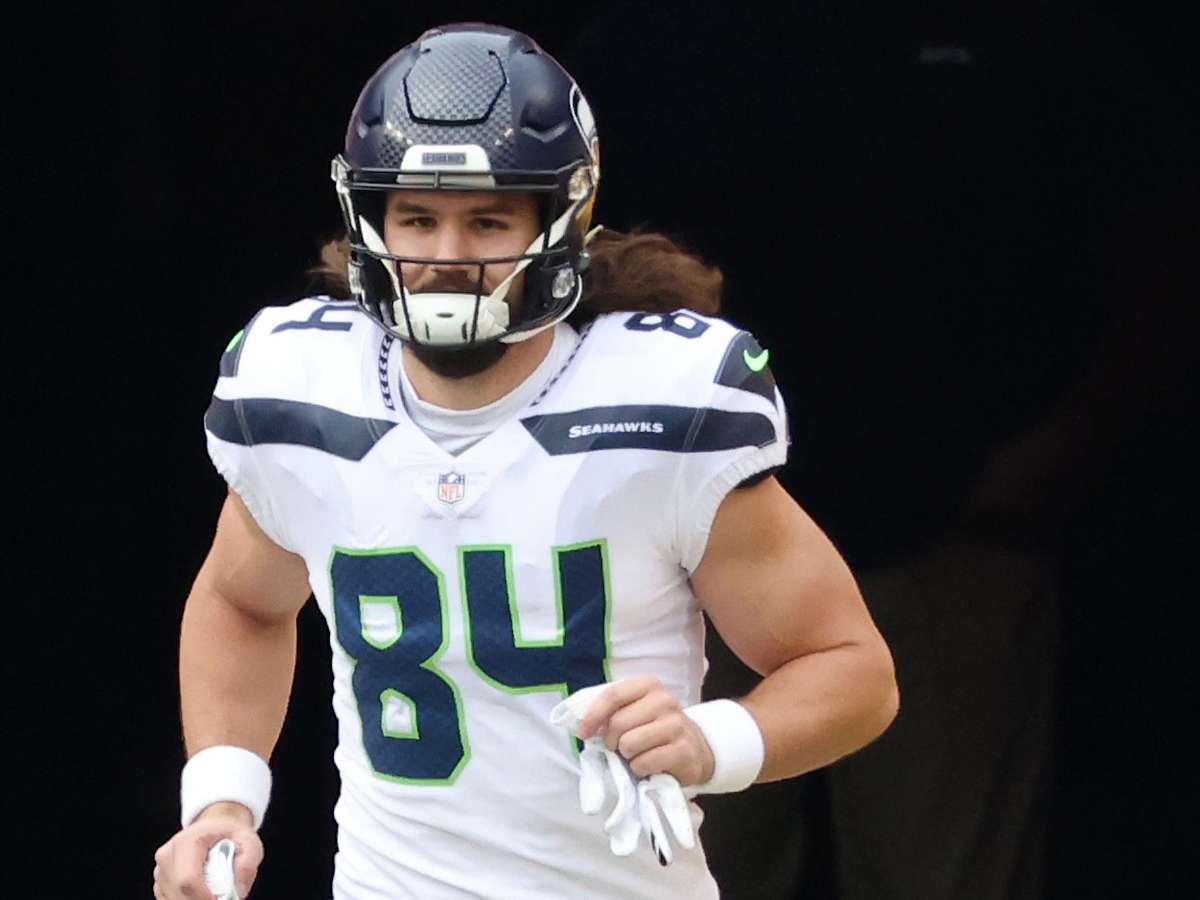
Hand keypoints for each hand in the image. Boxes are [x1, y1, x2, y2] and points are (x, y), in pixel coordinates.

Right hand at [153, 803, 261, 898]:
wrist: (214, 828)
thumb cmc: (230, 834)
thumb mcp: (248, 840)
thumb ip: (248, 862)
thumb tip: (238, 890)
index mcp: (187, 841)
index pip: (188, 879)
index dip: (203, 898)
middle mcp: (167, 855)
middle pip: (179, 894)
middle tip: (222, 896)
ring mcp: (160, 871)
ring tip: (213, 889)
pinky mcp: (160, 883)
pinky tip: (202, 892)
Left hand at [577, 676, 714, 786]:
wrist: (695, 749)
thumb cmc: (655, 729)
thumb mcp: (636, 711)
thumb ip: (612, 710)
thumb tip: (582, 725)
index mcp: (649, 685)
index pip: (613, 695)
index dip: (593, 716)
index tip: (584, 734)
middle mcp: (665, 701)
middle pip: (618, 723)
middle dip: (611, 741)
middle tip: (618, 747)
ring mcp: (676, 725)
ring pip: (629, 744)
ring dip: (627, 756)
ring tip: (636, 754)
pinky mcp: (683, 750)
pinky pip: (644, 762)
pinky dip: (640, 768)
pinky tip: (649, 765)